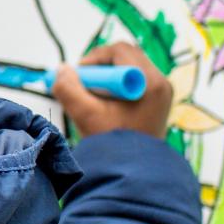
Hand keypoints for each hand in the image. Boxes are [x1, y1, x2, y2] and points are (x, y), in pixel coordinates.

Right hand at [53, 42, 170, 138]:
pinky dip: (117, 87)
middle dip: (101, 66)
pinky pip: (135, 82)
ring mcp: (162, 93)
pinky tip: (105, 104)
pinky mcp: (157, 102)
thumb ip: (68, 89)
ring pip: (129, 69)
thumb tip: (61, 69)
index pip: (120, 51)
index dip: (95, 58)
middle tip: (84, 84)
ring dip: (107, 77)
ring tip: (93, 97)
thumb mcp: (85, 115)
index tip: (79, 75)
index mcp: (149, 82)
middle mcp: (161, 83)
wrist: (134, 172)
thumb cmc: (113, 144)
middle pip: (126, 57)